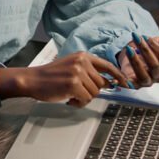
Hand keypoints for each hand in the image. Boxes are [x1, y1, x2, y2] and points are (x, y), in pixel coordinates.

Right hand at [0, 52, 128, 107]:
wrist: (32, 79)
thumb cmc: (50, 76)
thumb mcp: (71, 67)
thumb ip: (90, 72)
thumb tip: (111, 83)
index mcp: (83, 56)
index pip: (107, 66)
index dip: (118, 76)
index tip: (126, 84)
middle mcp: (82, 62)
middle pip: (101, 83)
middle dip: (91, 91)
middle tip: (76, 91)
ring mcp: (78, 73)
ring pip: (94, 93)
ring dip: (84, 98)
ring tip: (70, 94)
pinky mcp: (73, 84)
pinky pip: (86, 99)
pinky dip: (78, 103)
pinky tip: (68, 99)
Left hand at [117, 34, 158, 87]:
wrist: (134, 56)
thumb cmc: (147, 51)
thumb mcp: (156, 43)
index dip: (157, 47)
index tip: (147, 38)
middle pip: (155, 66)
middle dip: (145, 51)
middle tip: (137, 39)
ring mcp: (148, 82)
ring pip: (143, 76)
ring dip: (135, 61)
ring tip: (129, 49)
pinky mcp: (135, 85)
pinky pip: (129, 85)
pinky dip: (122, 81)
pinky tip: (115, 75)